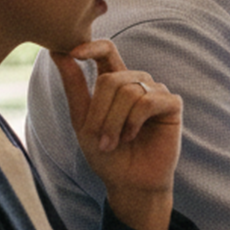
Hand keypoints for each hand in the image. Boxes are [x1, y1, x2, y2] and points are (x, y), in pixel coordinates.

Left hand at [51, 40, 180, 229]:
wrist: (129, 182)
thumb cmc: (106, 154)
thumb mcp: (82, 120)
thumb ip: (74, 87)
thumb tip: (57, 53)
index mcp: (115, 81)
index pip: (106, 51)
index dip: (91, 46)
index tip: (72, 53)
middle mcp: (137, 82)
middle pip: (112, 79)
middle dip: (100, 112)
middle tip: (99, 139)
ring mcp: (156, 92)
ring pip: (128, 92)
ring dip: (115, 122)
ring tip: (114, 142)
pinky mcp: (172, 104)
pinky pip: (148, 101)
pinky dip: (134, 121)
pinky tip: (131, 136)